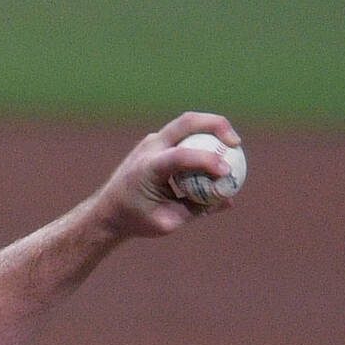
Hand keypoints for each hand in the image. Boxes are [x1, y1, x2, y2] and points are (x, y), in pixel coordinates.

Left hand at [95, 112, 244, 238]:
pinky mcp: (158, 141)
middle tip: (236, 143)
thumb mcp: (168, 222)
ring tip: (233, 145)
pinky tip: (218, 153)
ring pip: (187, 123)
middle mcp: (150, 147)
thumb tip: (229, 200)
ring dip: (212, 128)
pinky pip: (185, 135)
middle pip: (187, 121)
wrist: (109, 210)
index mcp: (148, 168)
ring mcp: (153, 140)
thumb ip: (198, 210)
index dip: (206, 161)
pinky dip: (203, 139)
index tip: (227, 172)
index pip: (180, 156)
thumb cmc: (137, 219)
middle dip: (216, 125)